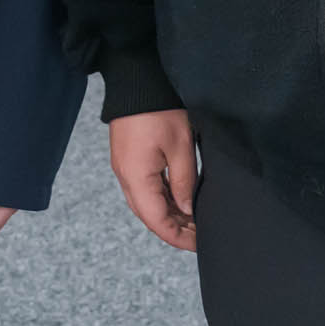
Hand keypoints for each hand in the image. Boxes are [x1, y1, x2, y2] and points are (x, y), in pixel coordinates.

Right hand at [108, 110, 197, 251]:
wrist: (136, 82)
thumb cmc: (159, 110)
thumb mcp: (181, 147)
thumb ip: (184, 182)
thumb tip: (187, 209)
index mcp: (137, 178)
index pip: (157, 221)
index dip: (178, 236)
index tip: (198, 244)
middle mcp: (126, 177)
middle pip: (149, 216)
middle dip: (174, 229)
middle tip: (200, 235)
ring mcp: (125, 168)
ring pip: (145, 203)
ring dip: (168, 214)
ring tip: (193, 220)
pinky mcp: (128, 159)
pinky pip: (143, 188)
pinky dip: (161, 199)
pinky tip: (179, 201)